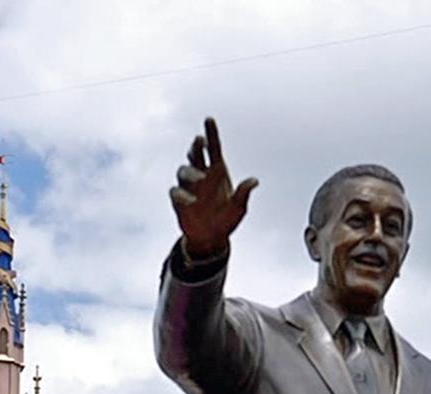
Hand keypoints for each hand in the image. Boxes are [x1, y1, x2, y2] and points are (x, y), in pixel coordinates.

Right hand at [171, 117, 256, 258]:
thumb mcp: (238, 209)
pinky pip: (176, 192)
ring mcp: (188, 187)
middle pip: (195, 155)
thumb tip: (254, 181)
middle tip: (200, 141)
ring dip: (191, 171)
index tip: (209, 119)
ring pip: (183, 170)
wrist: (211, 238)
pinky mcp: (179, 200)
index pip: (213, 148)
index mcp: (218, 173)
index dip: (211, 133)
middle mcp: (202, 175)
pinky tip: (192, 202)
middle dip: (196, 147)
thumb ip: (243, 195)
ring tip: (202, 179)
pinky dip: (182, 195)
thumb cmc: (227, 220)